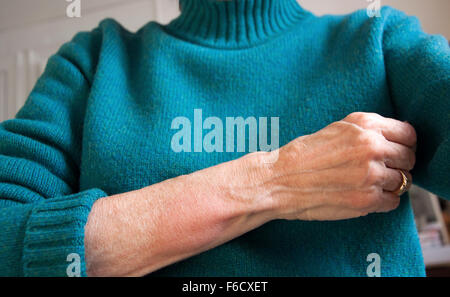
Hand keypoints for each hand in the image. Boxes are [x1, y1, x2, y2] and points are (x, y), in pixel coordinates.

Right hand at [263, 112, 415, 220]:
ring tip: (368, 184)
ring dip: (389, 184)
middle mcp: (371, 146)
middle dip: (398, 165)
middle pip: (409, 158)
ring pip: (403, 181)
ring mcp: (370, 174)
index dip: (404, 144)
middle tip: (381, 170)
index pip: (408, 134)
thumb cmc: (302, 155)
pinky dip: (383, 201)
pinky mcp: (366, 200)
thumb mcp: (336, 129)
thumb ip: (367, 132)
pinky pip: (393, 201)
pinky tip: (365, 196)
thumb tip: (395, 142)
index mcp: (364, 124)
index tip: (396, 152)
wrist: (278, 179)